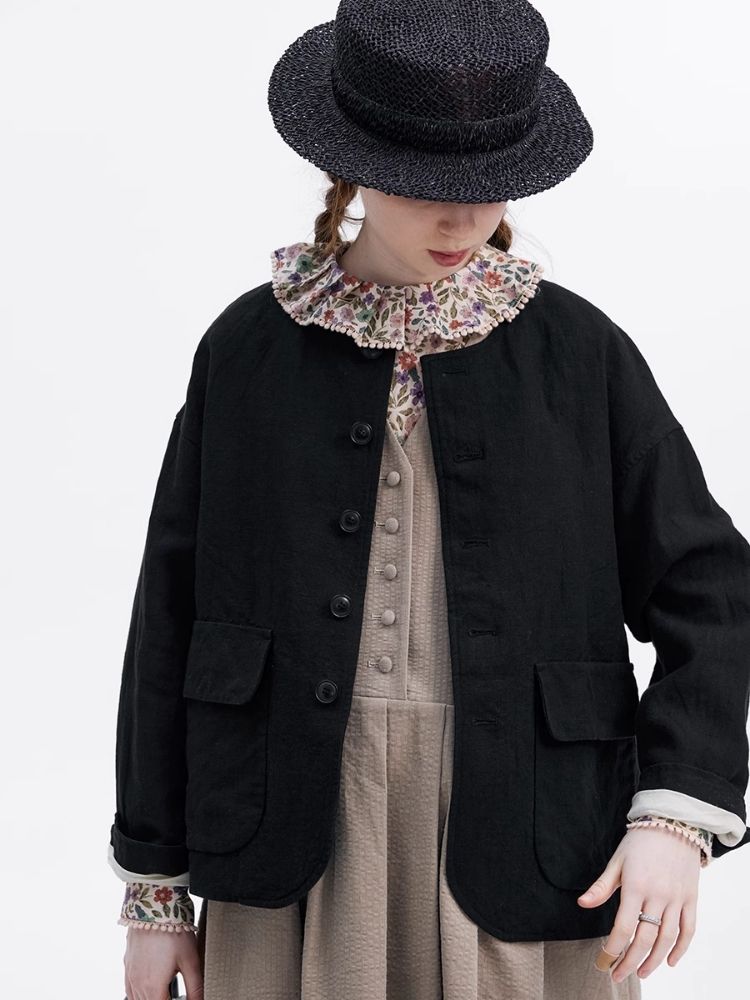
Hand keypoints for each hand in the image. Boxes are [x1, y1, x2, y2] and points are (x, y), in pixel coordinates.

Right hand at [123, 924, 203, 999]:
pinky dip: (138, 994)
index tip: (181, 999)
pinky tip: (148, 988)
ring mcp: (130, 974)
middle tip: (174, 994)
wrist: (154, 907)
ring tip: (164, 992)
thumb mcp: (191, 961)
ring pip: (137, 999)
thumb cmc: (174, 931)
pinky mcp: (127, 964)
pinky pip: (129, 989)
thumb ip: (195, 987)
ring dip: (149, 998)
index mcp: (154, 987)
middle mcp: (138, 984)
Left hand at [576, 824, 701, 982]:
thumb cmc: (640, 842)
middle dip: (629, 961)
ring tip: (640, 972)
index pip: (623, 926)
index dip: (613, 948)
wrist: (672, 823)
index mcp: (636, 885)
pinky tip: (670, 961)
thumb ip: (602, 886)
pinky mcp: (691, 899)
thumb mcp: (617, 861)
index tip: (603, 960)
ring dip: (654, 961)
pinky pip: (688, 930)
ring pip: (667, 939)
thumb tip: (582, 904)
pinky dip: (681, 949)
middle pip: (645, 938)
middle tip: (617, 974)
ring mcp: (677, 898)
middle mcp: (658, 895)